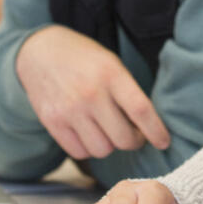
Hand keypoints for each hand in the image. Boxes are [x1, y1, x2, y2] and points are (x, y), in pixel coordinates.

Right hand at [15, 25, 170, 160]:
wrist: (39, 51)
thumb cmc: (83, 58)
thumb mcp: (111, 63)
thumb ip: (128, 91)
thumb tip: (147, 127)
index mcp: (111, 74)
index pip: (141, 111)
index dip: (156, 131)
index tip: (163, 142)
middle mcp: (90, 93)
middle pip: (123, 138)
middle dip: (134, 141)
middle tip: (133, 135)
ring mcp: (69, 110)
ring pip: (102, 150)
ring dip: (110, 145)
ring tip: (107, 131)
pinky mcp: (52, 122)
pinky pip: (79, 152)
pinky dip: (88, 148)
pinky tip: (88, 133)